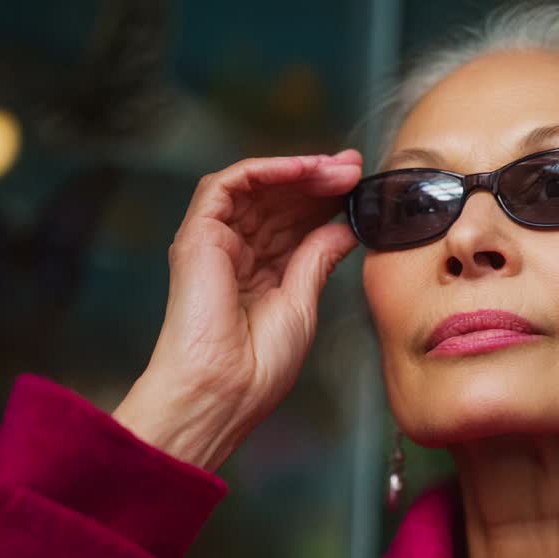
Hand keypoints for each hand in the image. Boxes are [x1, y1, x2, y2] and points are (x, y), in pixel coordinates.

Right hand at [112, 151, 362, 470]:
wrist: (226, 389)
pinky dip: (267, 170)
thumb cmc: (261, 364)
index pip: (293, 224)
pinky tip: (304, 168)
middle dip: (318, 181)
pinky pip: (229, 184)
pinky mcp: (198, 233)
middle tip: (355, 168)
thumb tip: (344, 227)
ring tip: (340, 169)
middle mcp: (235, 253)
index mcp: (260, 274)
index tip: (361, 185)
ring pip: (256, 187)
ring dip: (299, 172)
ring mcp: (214, 241)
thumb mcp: (304, 301)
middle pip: (278, 202)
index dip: (325, 201)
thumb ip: (319, 257)